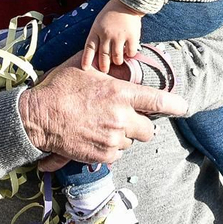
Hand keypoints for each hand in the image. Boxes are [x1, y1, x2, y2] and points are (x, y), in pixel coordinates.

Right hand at [18, 63, 186, 166]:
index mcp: (120, 94)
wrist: (38, 117)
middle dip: (140, 125)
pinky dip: (109, 148)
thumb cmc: (60, 88)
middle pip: (148, 129)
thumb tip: (125, 67)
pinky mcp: (102, 155)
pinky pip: (116, 154)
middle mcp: (120, 118)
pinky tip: (94, 137)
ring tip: (101, 126)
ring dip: (122, 136)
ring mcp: (112, 139)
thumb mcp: (87, 70)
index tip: (184, 107)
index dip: (176, 105)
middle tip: (125, 118)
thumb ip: (110, 71)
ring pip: (130, 142)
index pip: (158, 102)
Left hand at [83, 0, 142, 73]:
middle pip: (103, 55)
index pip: (89, 48)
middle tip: (105, 70)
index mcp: (96, 30)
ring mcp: (119, 36)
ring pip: (116, 57)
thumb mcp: (99, 22)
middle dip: (103, 66)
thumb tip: (97, 54)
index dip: (87, 59)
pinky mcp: (131, 37)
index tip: (85, 68)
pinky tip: (128, 53)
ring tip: (117, 61)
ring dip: (116, 61)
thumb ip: (97, 36)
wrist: (127, 3)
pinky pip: (130, 52)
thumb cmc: (111, 14)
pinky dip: (129, 55)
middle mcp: (106, 34)